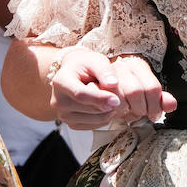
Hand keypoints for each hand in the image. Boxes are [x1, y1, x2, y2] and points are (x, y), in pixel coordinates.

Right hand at [49, 48, 175, 129]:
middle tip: (127, 100)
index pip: (83, 95)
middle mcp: (60, 100)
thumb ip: (109, 71)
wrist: (70, 73)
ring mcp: (65, 115)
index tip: (117, 100)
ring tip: (115, 99)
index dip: (101, 98)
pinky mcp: (72, 124)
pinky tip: (108, 107)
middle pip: (95, 110)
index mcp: (63, 80)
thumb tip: (116, 85)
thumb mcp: (97, 61)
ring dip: (114, 111)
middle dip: (116, 105)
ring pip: (100, 120)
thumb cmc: (87, 65)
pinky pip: (97, 125)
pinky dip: (108, 117)